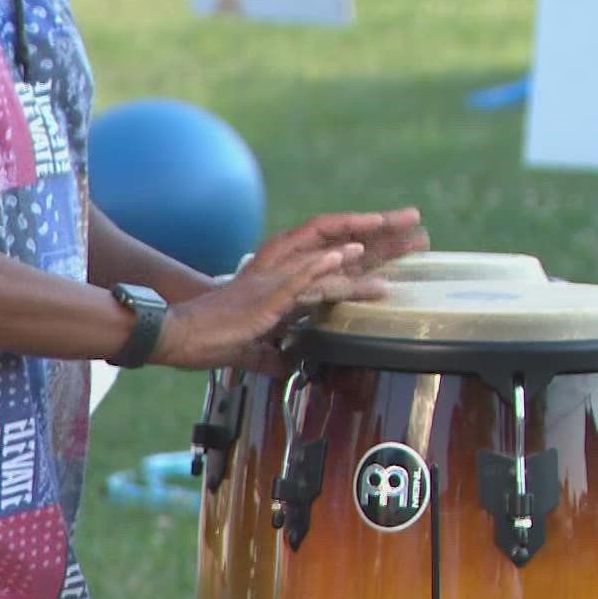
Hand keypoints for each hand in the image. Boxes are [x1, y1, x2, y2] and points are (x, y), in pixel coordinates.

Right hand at [150, 207, 428, 372]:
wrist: (176, 337)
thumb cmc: (206, 342)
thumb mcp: (249, 351)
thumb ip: (270, 356)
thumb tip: (284, 367)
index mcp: (282, 283)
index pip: (334, 263)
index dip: (370, 255)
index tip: (403, 250)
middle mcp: (281, 273)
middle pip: (341, 248)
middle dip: (383, 238)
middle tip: (421, 231)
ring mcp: (274, 281)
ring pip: (328, 260)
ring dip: (368, 248)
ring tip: (404, 242)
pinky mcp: (263, 296)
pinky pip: (298, 276)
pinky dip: (323, 265)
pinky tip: (347, 254)